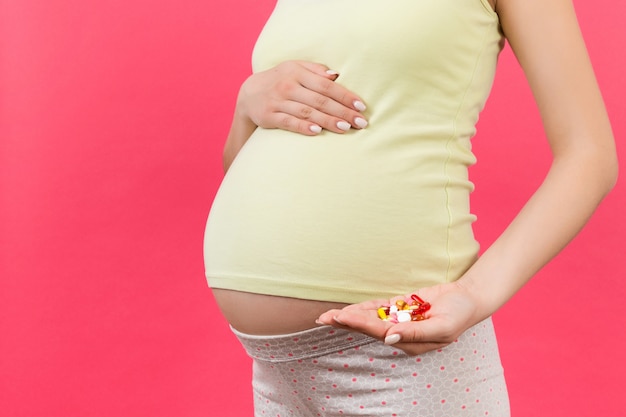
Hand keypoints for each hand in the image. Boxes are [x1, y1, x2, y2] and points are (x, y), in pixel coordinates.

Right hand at [237, 60, 367, 134]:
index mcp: (297, 72)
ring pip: (307, 112)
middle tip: (360, 122)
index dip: (345, 96)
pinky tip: (318, 132)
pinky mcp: (269, 116)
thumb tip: (336, 75)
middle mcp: (288, 85)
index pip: (326, 85)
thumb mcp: (294, 69)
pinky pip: (289, 122)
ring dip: (328, 121)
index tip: (361, 106)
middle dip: (342, 112)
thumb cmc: (280, 80)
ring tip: (345, 128)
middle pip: (320, 100)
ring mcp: (278, 101)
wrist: (248, 94)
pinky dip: (303, 127)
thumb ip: (315, 70)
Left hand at [316, 282, 484, 355]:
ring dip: (350, 316)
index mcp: (409, 341)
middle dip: (346, 322)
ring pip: (369, 318)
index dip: (359, 324)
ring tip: (328, 316)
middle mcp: (400, 333)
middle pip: (368, 327)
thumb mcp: (442, 327)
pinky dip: (363, 308)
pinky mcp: (401, 307)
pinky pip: (378, 308)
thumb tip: (388, 338)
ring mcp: (399, 319)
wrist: (468, 299)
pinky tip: (347, 310)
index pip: (378, 332)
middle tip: (323, 318)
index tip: (342, 316)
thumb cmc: (459, 315)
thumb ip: (415, 333)